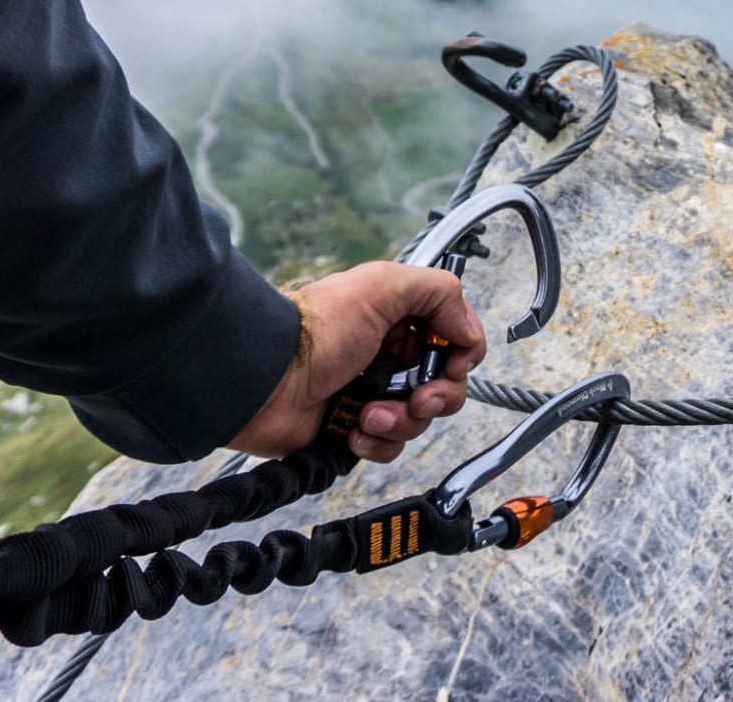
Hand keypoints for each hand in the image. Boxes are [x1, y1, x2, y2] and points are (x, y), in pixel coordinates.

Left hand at [229, 262, 486, 461]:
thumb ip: (438, 292)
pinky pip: (388, 446)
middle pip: (444, 385)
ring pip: (419, 420)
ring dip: (400, 420)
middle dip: (437, 396)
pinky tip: (352, 429)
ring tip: (367, 413)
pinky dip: (376, 441)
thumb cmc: (315, 331)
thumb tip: (469, 330)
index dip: (460, 355)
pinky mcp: (354, 428)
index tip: (451, 364)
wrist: (262, 380)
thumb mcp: (382, 286)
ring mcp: (372, 394)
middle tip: (418, 398)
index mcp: (399, 320)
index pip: (453, 340)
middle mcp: (390, 356)